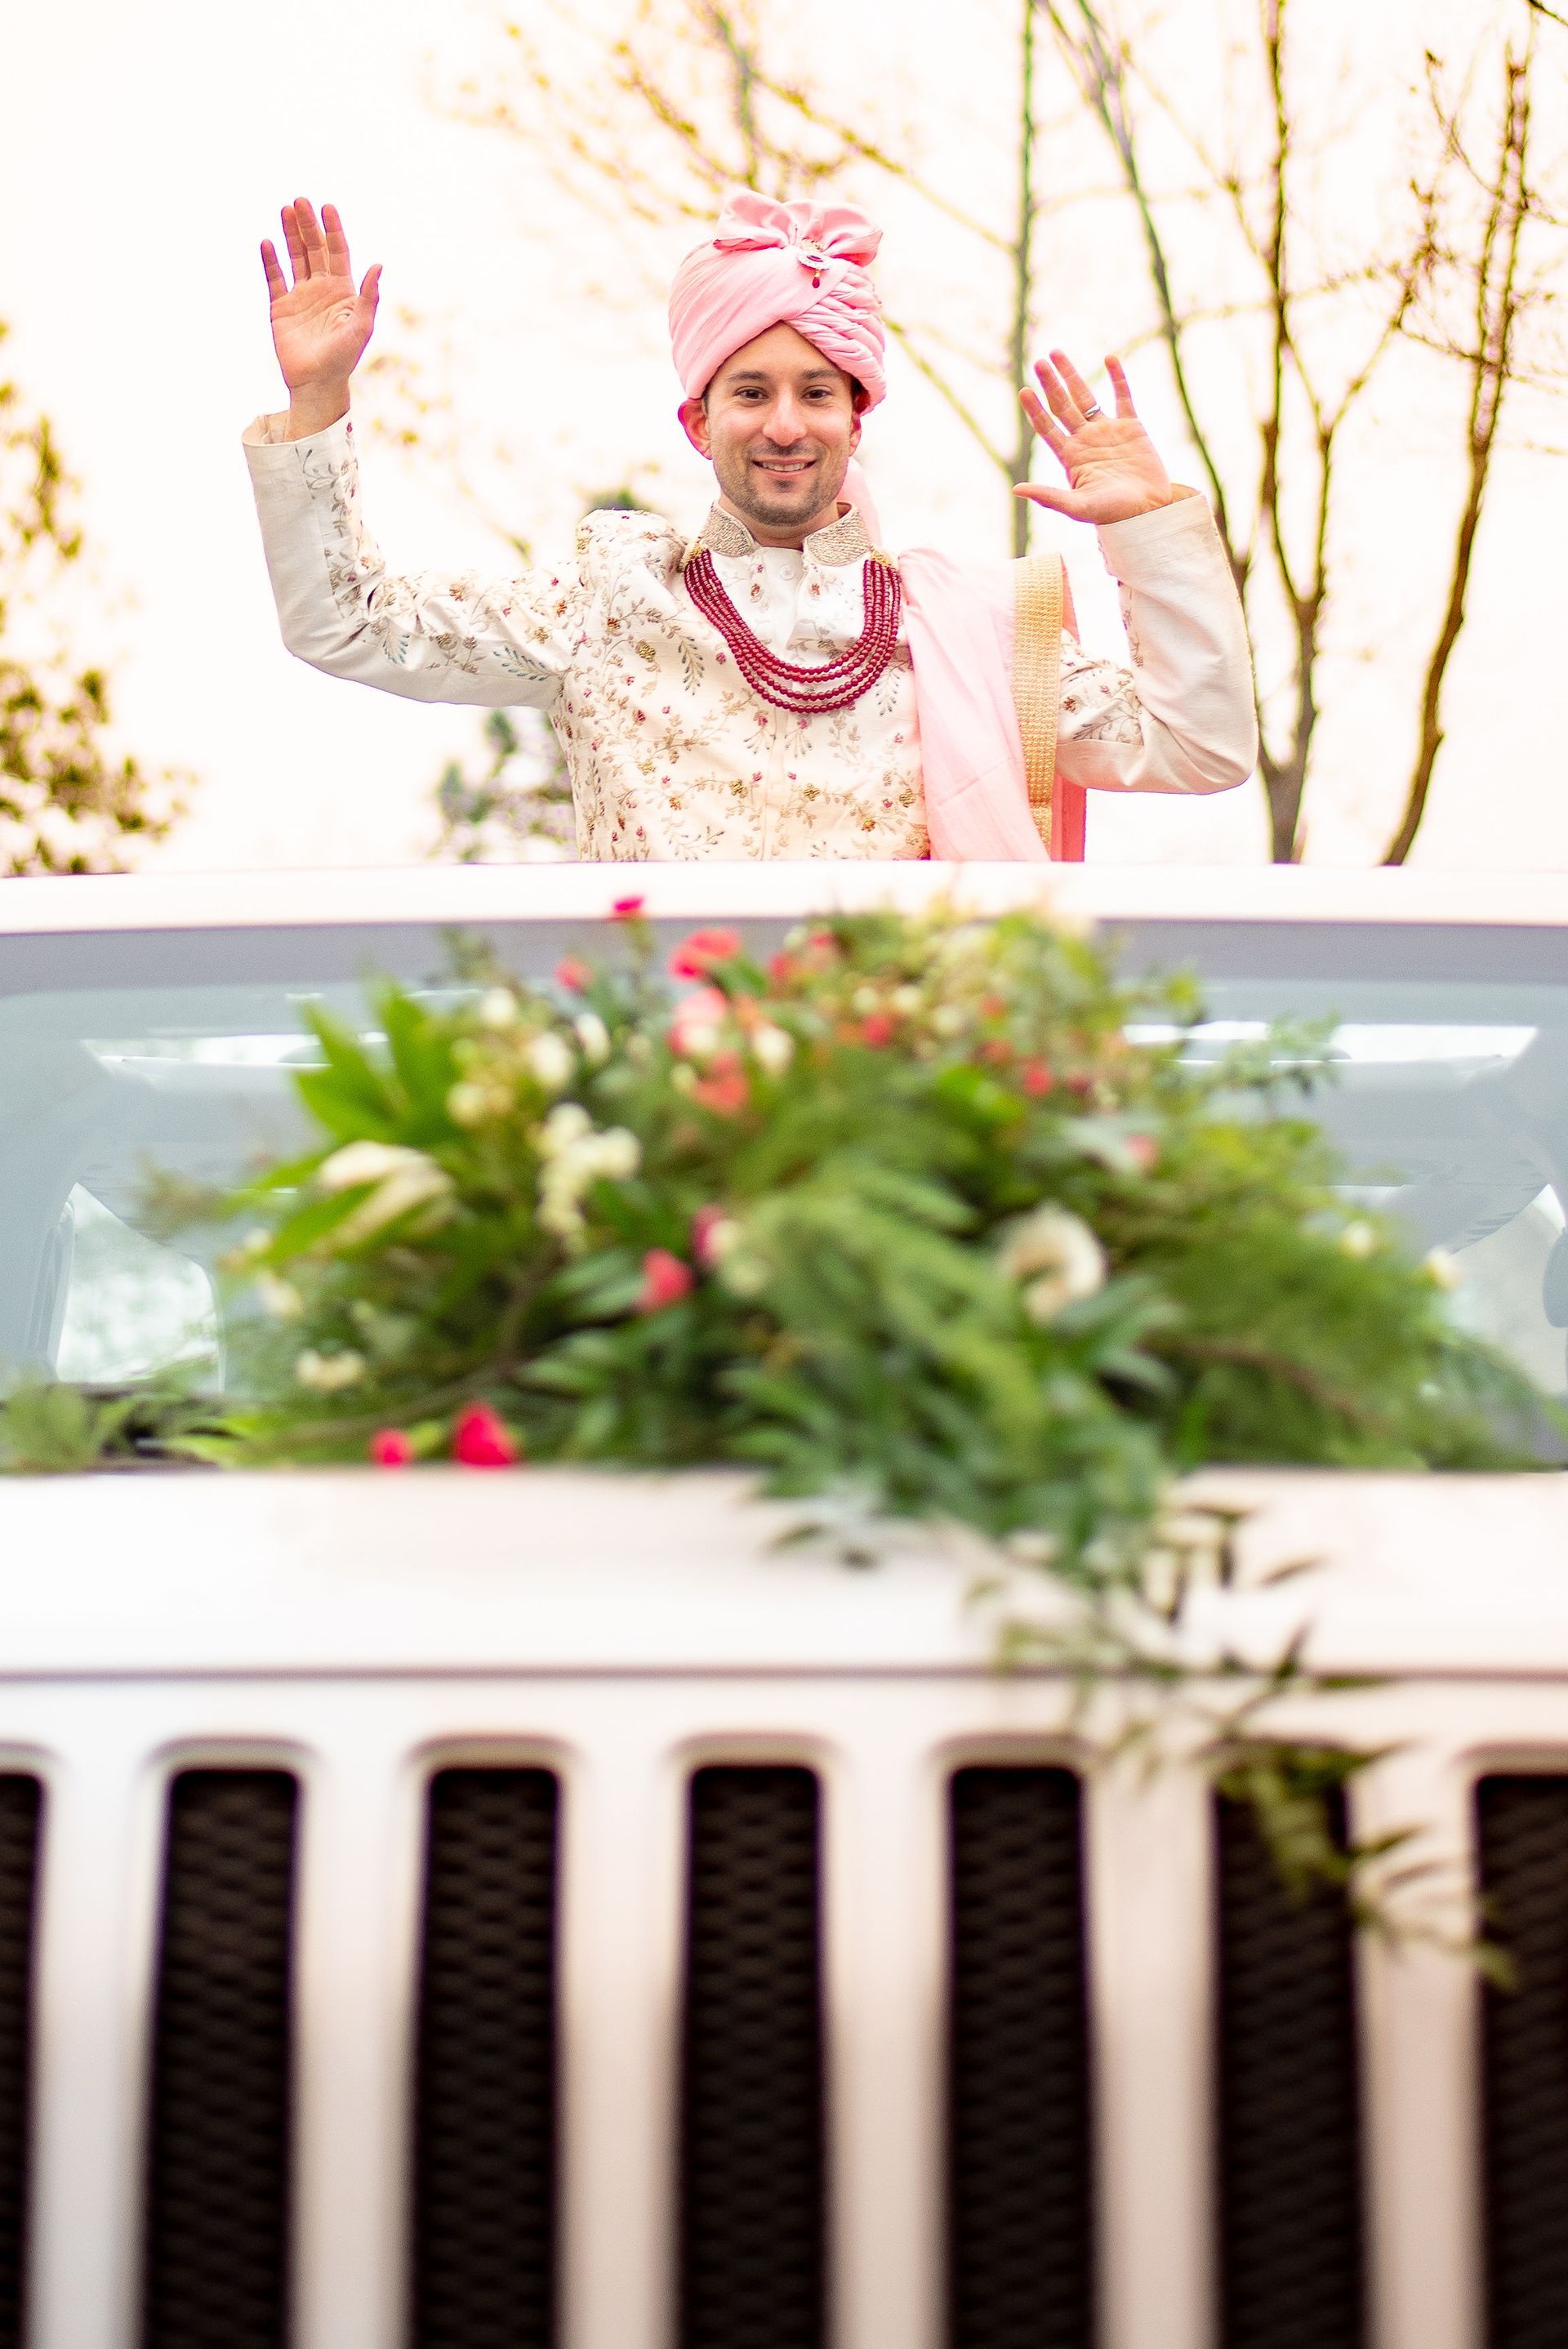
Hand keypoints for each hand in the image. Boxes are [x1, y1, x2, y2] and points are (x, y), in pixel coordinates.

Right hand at [260, 199, 381, 433]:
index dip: (333, 229)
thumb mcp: (361, 327)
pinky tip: (267, 242)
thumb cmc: (343, 358)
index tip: (327, 207)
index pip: (338, 252)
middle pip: (314, 249)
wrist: (316, 383)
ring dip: (289, 234)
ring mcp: (300, 297)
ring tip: (284, 209)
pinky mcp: (280, 308)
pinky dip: (270, 261)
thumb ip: (369, 297)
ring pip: (294, 258)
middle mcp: (321, 289)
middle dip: (307, 224)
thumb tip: (378, 265)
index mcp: (343, 291)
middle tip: (300, 200)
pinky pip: (274, 279)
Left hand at [1016, 351, 1172, 525]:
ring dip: (1072, 376)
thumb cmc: (1113, 514)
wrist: (1148, 512)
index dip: (1036, 410)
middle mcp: (1086, 440)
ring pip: (1086, 397)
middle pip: (1063, 406)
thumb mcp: (1078, 507)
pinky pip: (1123, 397)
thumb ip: (1049, 497)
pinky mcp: (1132, 428)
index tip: (1024, 390)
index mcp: (1071, 457)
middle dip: (1051, 384)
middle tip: (1039, 363)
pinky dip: (1118, 378)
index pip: (1047, 428)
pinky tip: (1109, 358)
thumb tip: (1016, 489)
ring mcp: (1108, 432)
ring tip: (1056, 353)